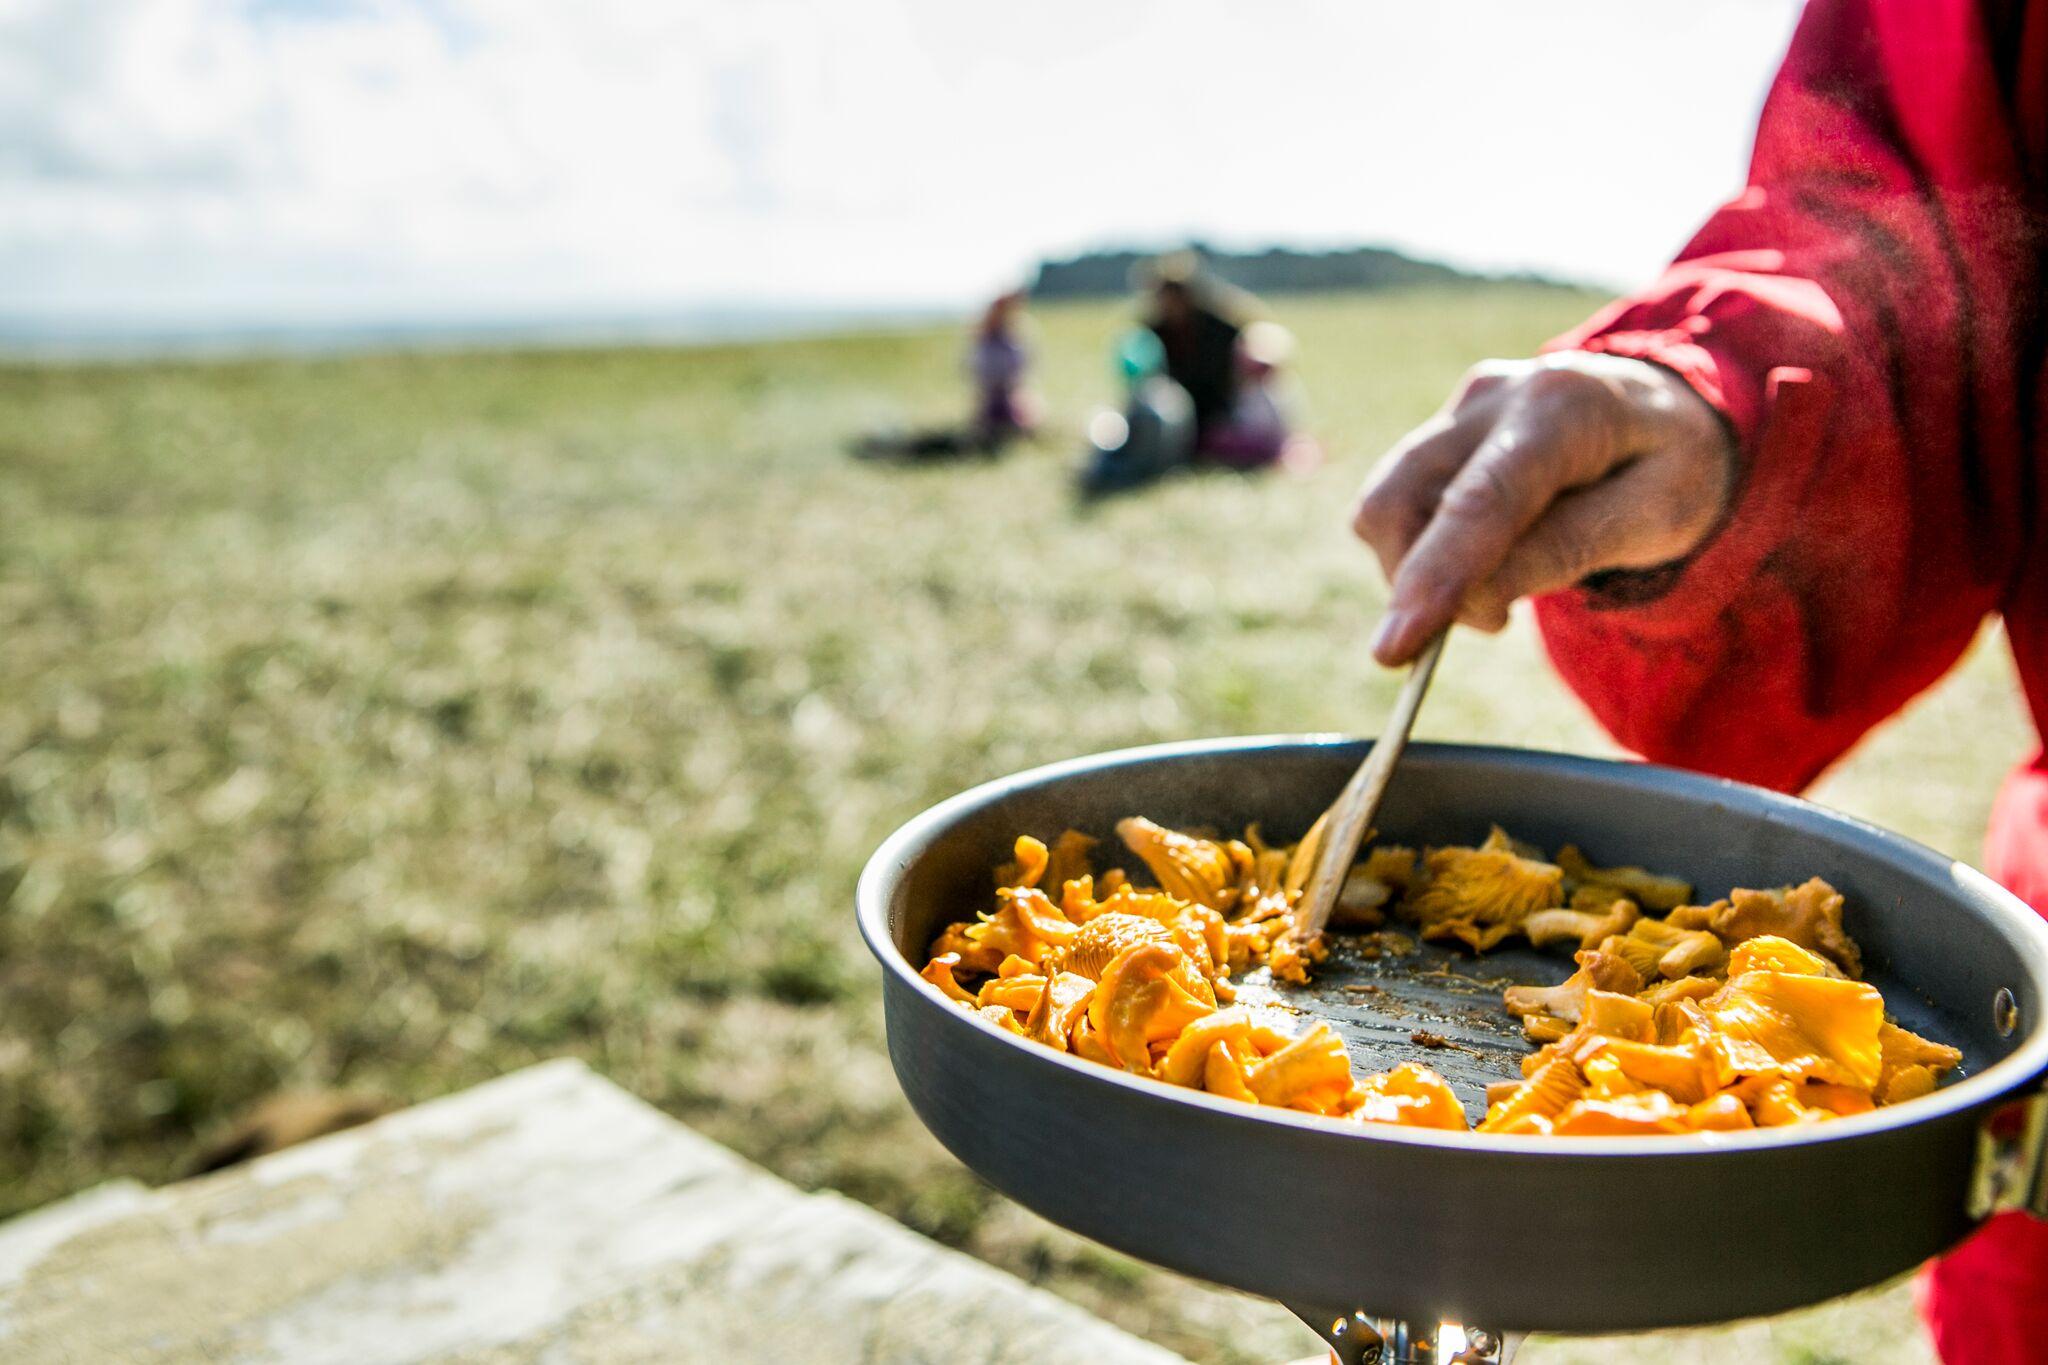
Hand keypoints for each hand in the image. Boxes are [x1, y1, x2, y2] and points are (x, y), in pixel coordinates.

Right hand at [1351, 352, 1735, 664]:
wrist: (1670, 407)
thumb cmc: (1673, 468)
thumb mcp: (1659, 517)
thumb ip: (1571, 549)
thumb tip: (1475, 597)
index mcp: (1566, 407)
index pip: (1481, 499)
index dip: (1435, 572)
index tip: (1394, 648)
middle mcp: (1498, 396)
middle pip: (1403, 497)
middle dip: (1417, 582)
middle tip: (1496, 620)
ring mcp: (1461, 408)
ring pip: (1386, 503)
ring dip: (1421, 570)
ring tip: (1501, 587)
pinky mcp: (1442, 428)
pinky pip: (1399, 501)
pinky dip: (1427, 549)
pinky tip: (1484, 554)